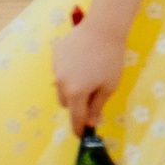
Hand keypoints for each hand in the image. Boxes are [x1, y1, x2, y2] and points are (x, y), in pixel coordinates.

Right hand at [51, 19, 124, 134]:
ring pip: (61, 86)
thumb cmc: (110, 58)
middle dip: (77, 105)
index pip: (75, 117)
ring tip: (88, 74)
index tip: (80, 136)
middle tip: (92, 97)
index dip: (78, 128)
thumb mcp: (109, 86)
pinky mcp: (54, 55)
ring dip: (71, 87)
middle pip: (66, 103)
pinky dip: (69, 70)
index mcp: (76, 93)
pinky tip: (82, 60)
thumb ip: (97, 106)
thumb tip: (90, 122)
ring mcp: (55, 68)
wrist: (102, 28)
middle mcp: (60, 83)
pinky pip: (60, 69)